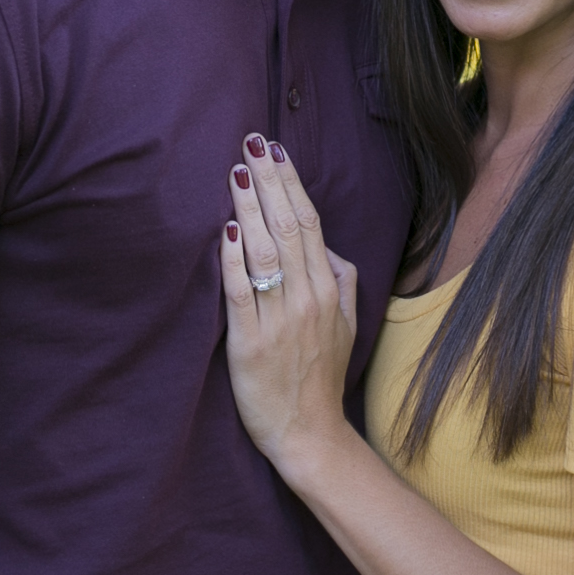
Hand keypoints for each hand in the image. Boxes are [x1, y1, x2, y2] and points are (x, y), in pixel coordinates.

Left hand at [222, 137, 357, 477]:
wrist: (309, 432)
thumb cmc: (322, 374)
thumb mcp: (348, 324)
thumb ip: (343, 279)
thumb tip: (329, 245)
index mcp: (328, 288)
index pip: (309, 222)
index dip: (290, 183)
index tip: (274, 150)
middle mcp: (307, 297)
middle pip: (289, 226)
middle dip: (269, 181)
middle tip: (251, 143)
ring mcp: (279, 319)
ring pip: (265, 252)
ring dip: (249, 209)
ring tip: (236, 173)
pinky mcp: (250, 343)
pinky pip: (241, 294)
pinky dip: (234, 261)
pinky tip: (226, 232)